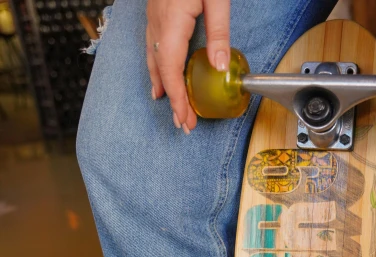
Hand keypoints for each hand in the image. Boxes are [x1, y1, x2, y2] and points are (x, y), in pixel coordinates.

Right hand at [146, 0, 230, 131]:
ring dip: (161, 82)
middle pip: (160, 69)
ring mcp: (154, 14)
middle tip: (183, 122)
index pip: (171, 71)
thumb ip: (218, 33)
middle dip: (172, 98)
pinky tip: (160, 70)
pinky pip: (153, 43)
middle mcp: (157, 21)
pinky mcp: (157, 8)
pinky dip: (156, 63)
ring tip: (167, 102)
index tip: (185, 120)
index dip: (178, 99)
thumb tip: (219, 68)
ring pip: (152, 56)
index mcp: (172, 21)